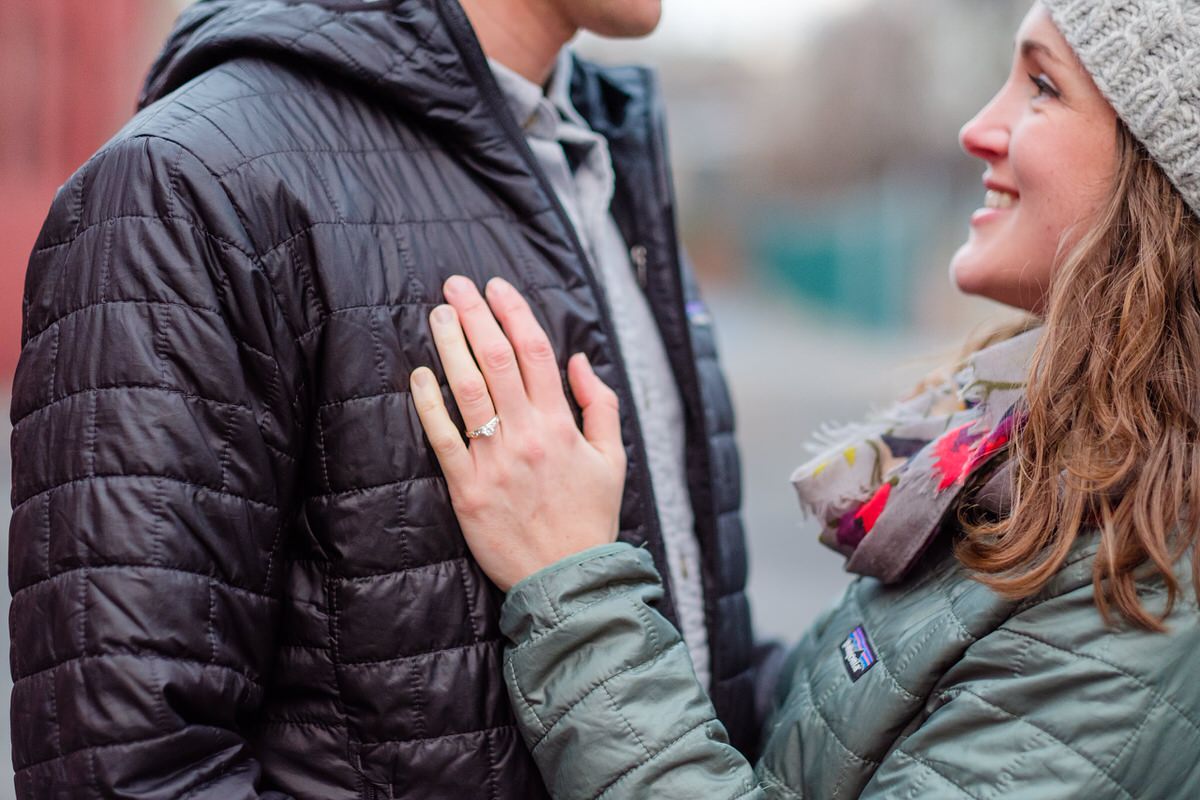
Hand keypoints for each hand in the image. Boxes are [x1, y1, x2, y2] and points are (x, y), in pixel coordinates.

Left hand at [410, 275, 626, 591]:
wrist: (567, 580)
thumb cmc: (590, 519)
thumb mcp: (612, 459)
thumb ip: (600, 405)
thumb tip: (578, 360)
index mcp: (561, 424)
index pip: (535, 352)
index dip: (513, 312)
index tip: (495, 287)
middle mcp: (526, 435)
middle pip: (496, 360)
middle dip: (475, 315)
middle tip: (456, 285)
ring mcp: (493, 460)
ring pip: (468, 389)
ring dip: (451, 346)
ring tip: (438, 314)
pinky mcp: (466, 488)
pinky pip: (442, 437)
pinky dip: (429, 403)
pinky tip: (420, 374)